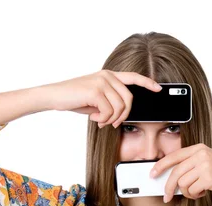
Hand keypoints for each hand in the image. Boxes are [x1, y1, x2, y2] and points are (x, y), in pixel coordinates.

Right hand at [46, 70, 161, 127]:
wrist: (53, 96)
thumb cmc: (73, 98)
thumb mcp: (94, 98)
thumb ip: (109, 102)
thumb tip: (120, 115)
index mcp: (108, 75)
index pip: (133, 77)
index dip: (147, 83)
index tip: (158, 88)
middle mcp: (107, 76)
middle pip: (129, 99)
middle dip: (123, 115)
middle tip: (111, 123)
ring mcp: (102, 82)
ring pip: (119, 107)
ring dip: (111, 119)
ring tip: (99, 120)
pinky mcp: (95, 91)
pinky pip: (109, 111)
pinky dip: (102, 119)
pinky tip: (93, 118)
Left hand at [150, 143, 211, 202]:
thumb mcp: (207, 161)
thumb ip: (191, 165)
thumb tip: (171, 178)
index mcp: (198, 148)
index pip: (173, 156)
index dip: (160, 166)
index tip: (152, 174)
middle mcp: (200, 154)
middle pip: (175, 172)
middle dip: (168, 187)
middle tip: (166, 197)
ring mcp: (205, 165)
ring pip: (183, 183)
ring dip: (187, 193)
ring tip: (197, 192)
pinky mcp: (209, 177)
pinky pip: (192, 190)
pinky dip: (195, 195)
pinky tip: (203, 192)